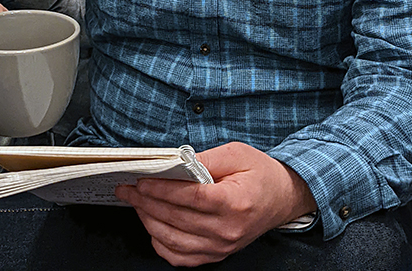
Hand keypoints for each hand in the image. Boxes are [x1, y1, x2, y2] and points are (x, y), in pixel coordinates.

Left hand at [115, 141, 315, 266]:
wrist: (284, 197)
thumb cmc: (261, 172)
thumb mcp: (236, 153)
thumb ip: (205, 158)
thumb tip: (174, 163)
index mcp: (234, 202)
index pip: (189, 198)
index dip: (161, 190)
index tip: (141, 181)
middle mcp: (227, 230)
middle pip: (177, 219)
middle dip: (146, 202)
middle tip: (127, 188)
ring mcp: (222, 247)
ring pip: (174, 241)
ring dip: (149, 221)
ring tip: (136, 203)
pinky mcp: (218, 254)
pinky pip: (182, 258)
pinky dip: (162, 244)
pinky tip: (152, 226)